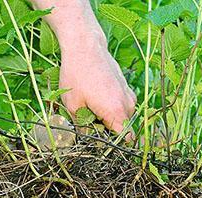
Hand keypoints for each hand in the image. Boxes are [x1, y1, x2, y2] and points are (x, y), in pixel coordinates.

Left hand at [30, 0, 135, 132]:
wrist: (85, 46)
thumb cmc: (77, 75)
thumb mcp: (73, 106)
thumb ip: (82, 127)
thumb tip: (84, 140)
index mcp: (116, 112)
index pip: (125, 139)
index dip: (113, 146)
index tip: (100, 145)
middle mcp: (128, 105)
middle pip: (121, 129)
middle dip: (106, 131)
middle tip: (87, 125)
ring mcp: (128, 95)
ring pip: (120, 117)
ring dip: (107, 118)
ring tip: (89, 109)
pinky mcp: (125, 87)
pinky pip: (120, 105)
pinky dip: (109, 107)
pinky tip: (94, 98)